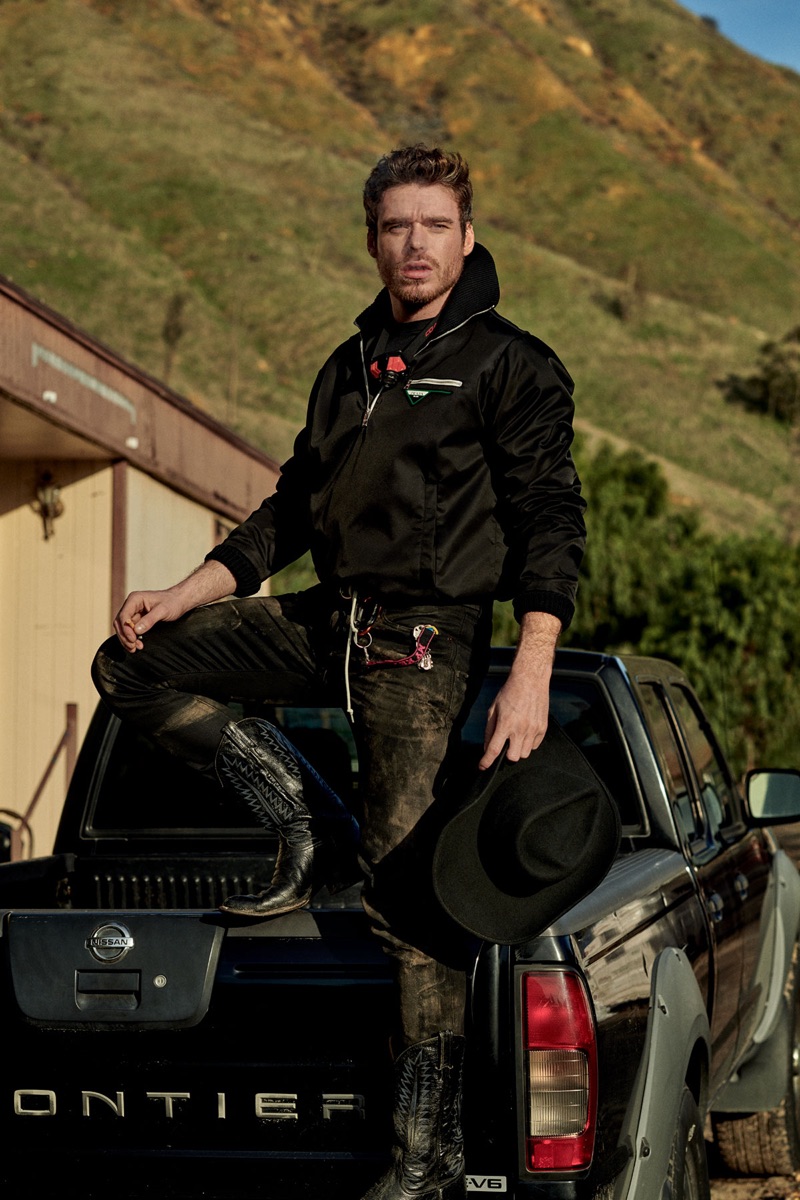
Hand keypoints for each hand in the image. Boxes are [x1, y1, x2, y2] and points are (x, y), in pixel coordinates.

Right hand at [112, 560, 237, 651]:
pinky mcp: (138, 619)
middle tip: (133, 647)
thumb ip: (150, 620)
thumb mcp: (163, 611)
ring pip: (124, 628)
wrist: (180, 601)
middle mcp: (131, 605)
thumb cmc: (173, 603)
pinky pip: (130, 630)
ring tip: (135, 649)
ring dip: (127, 639)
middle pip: (120, 623)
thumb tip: (136, 631)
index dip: (125, 629)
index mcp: (135, 599)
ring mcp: (134, 612)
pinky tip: (138, 645)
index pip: (123, 616)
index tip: (133, 639)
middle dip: (125, 636)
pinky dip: (132, 638)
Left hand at [479, 671, 548, 768]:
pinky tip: (525, 732)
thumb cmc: (509, 692)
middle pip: (513, 757)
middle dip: (506, 755)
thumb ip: (489, 729)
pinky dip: (528, 743)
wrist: (531, 680)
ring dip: (518, 749)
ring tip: (515, 736)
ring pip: (525, 753)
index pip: (494, 749)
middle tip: (504, 745)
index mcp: (506, 723)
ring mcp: (534, 729)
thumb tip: (487, 746)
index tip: (482, 767)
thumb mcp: (493, 709)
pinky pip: (534, 746)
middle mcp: (521, 729)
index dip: (486, 761)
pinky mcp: (543, 728)